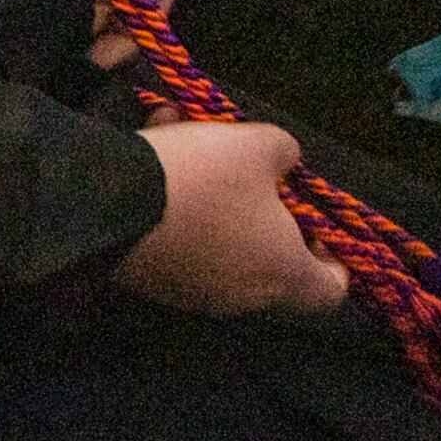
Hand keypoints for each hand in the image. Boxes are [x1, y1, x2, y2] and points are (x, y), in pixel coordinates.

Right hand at [120, 119, 345, 315]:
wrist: (107, 203)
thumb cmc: (204, 181)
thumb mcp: (256, 144)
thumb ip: (285, 152)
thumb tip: (284, 162)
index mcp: (283, 274)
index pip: (331, 291)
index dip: (334, 260)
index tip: (315, 225)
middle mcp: (242, 296)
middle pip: (271, 269)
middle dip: (266, 224)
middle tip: (252, 184)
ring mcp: (191, 293)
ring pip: (220, 252)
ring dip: (217, 211)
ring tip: (192, 156)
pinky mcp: (149, 282)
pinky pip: (179, 247)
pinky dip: (178, 212)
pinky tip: (156, 162)